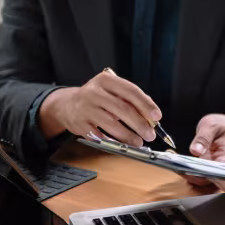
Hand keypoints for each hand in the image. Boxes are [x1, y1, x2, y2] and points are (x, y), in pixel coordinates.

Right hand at [38, 70, 160, 146]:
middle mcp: (94, 92)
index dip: (146, 104)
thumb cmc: (95, 98)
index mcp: (105, 80)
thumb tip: (150, 115)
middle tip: (150, 134)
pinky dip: (113, 141)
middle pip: (123, 109)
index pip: (130, 91)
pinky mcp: (80, 124)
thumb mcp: (111, 91)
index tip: (157, 116)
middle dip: (140, 124)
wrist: (67, 105)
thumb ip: (130, 99)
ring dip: (128, 136)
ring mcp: (85, 108)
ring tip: (138, 141)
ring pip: (112, 124)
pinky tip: (122, 144)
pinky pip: (100, 135)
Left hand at [183, 114, 224, 186]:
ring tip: (173, 165)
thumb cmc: (223, 126)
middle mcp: (223, 167)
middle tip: (176, 166)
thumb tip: (195, 151)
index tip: (188, 168)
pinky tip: (177, 164)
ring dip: (186, 174)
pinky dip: (187, 172)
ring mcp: (215, 170)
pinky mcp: (208, 170)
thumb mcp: (212, 125)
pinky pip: (198, 176)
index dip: (203, 174)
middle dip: (190, 175)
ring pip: (201, 180)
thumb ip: (204, 138)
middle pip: (208, 180)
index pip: (217, 172)